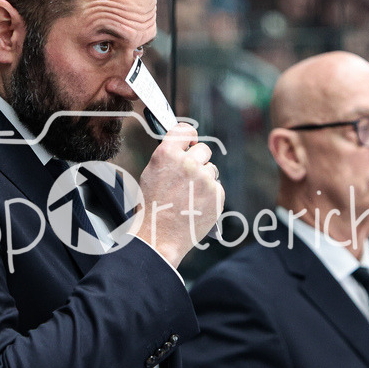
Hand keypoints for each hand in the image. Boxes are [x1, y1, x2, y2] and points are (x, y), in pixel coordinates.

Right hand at [132, 123, 223, 266]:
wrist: (158, 237)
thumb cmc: (151, 208)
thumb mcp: (151, 174)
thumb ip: (169, 158)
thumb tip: (185, 147)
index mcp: (167, 154)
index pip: (185, 130)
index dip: (189, 136)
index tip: (191, 141)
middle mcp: (188, 163)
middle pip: (204, 150)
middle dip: (198, 160)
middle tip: (189, 176)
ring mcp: (204, 179)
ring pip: (212, 170)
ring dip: (204, 179)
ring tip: (189, 196)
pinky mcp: (217, 194)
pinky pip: (217, 187)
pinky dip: (210, 195)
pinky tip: (196, 206)